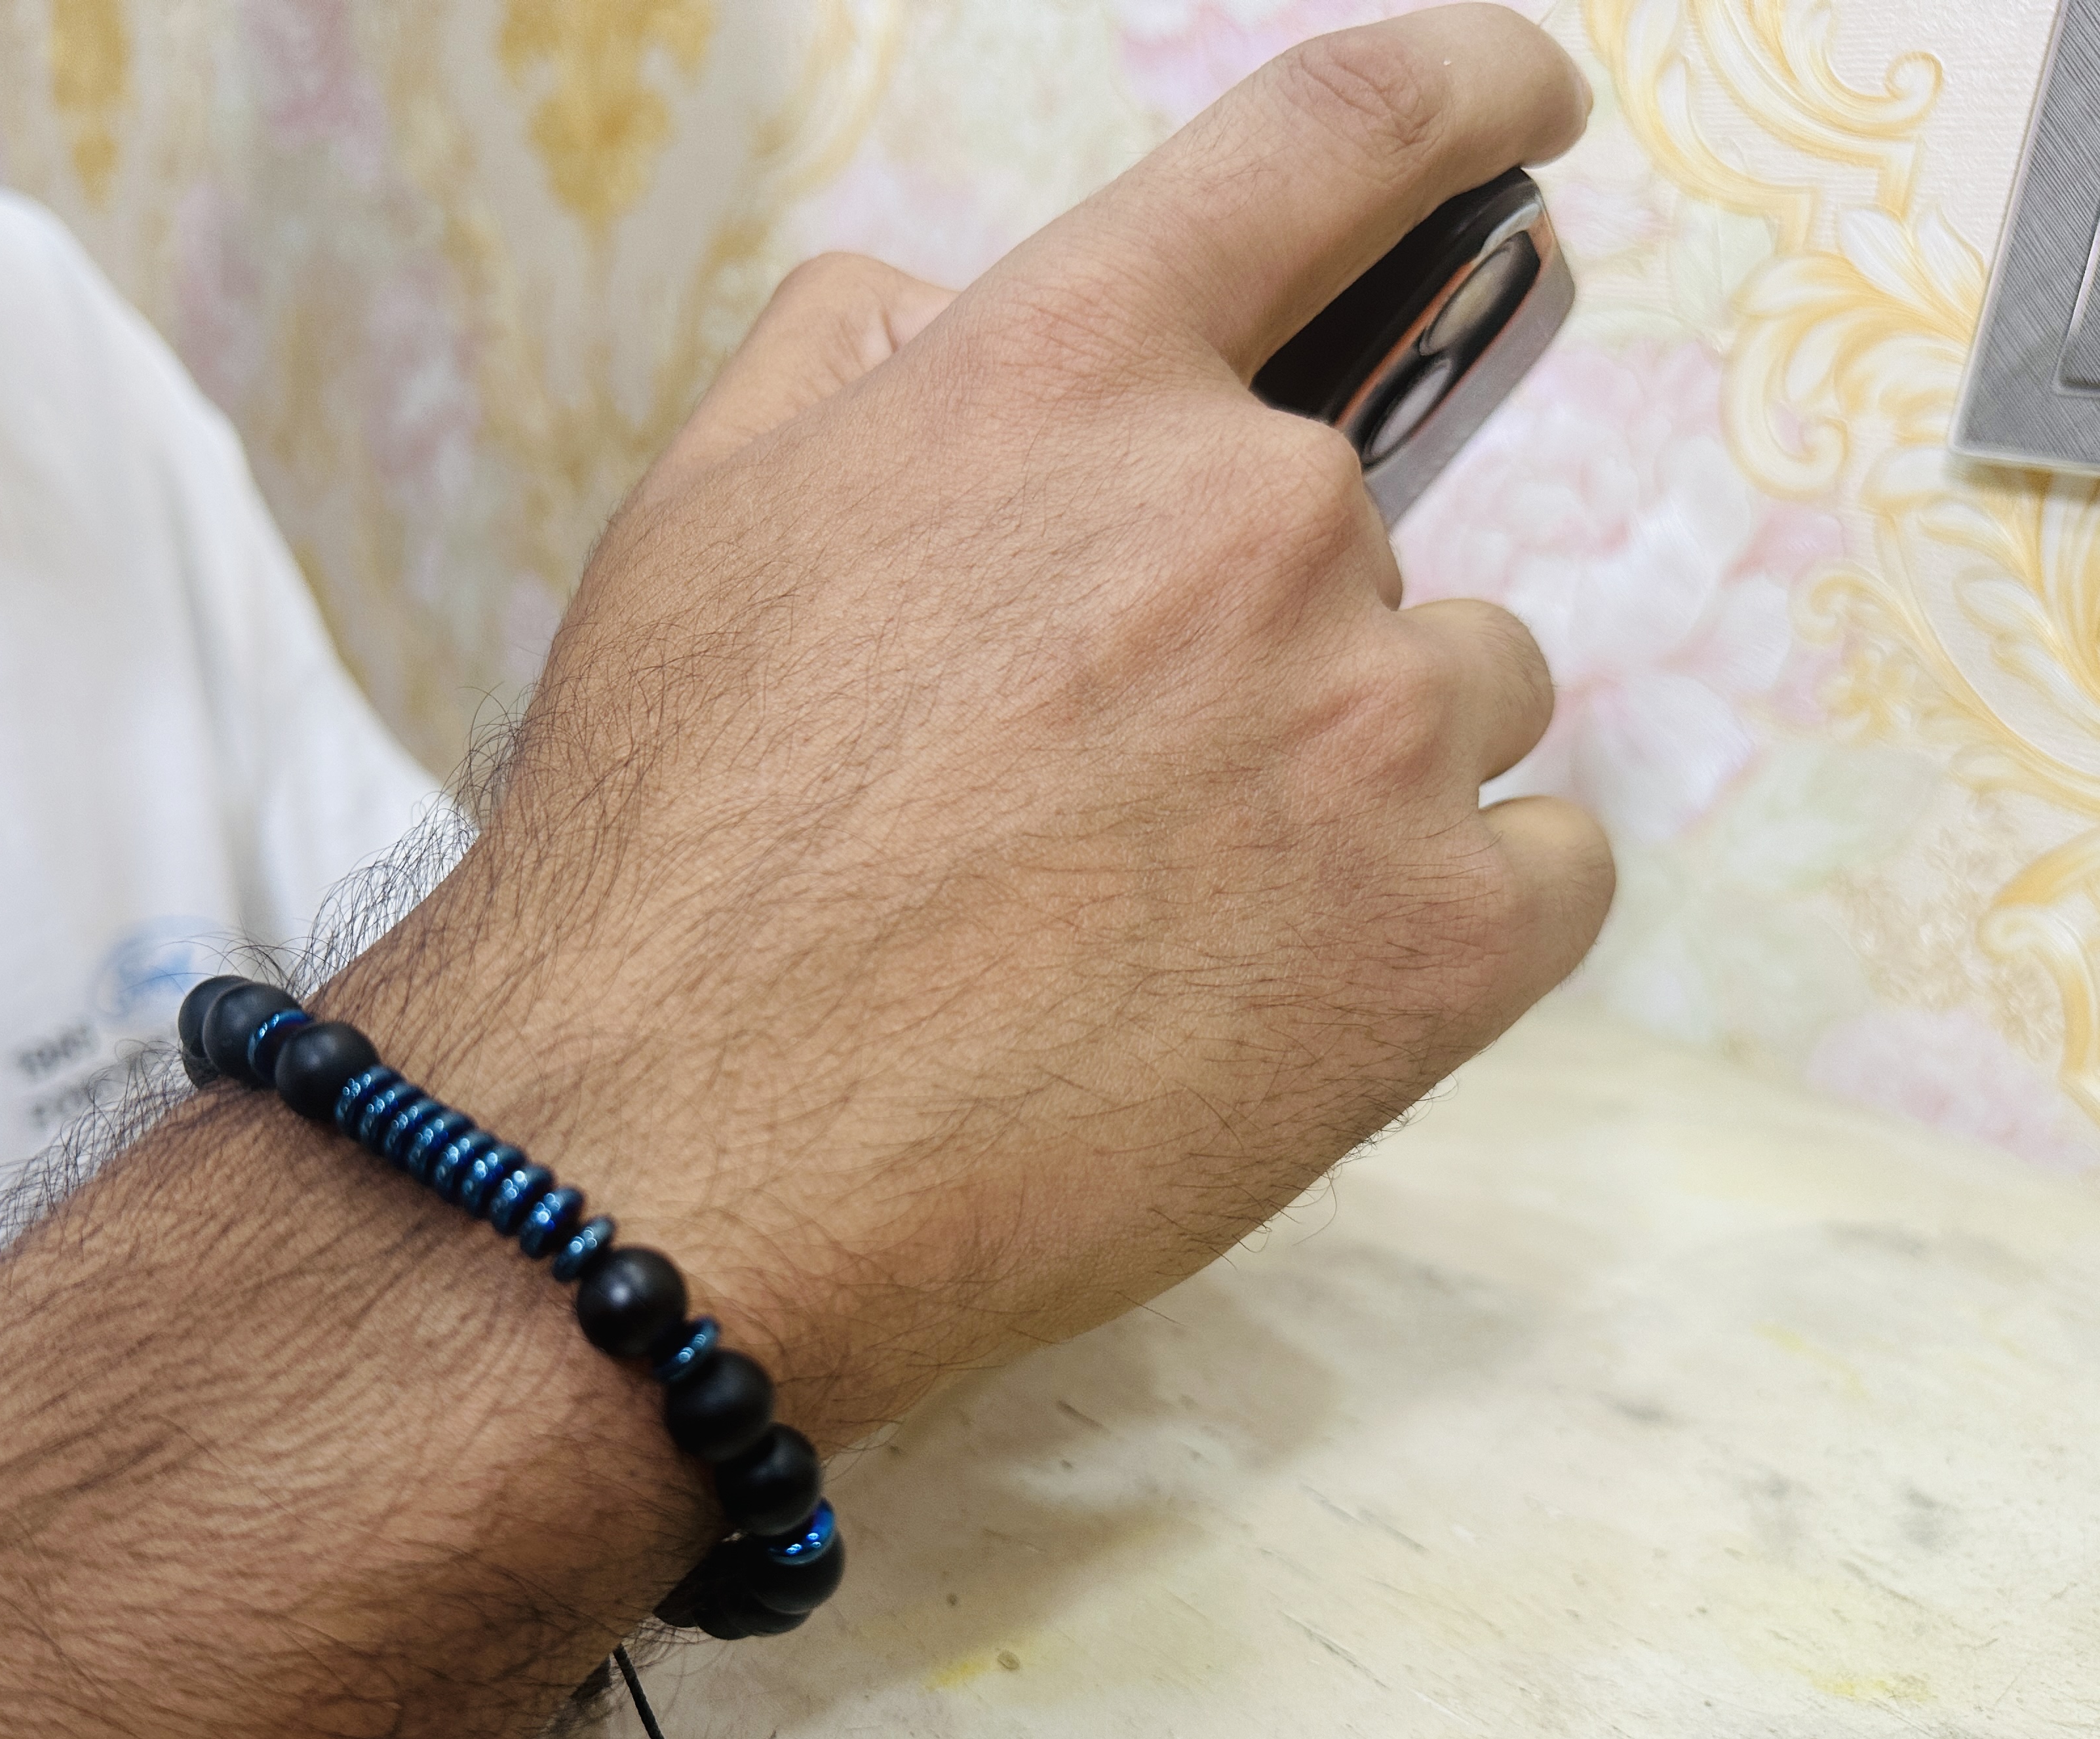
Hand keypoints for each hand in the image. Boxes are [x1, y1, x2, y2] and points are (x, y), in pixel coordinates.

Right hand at [342, 3, 1610, 1439]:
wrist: (675, 1162)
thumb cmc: (665, 858)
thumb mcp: (699, 525)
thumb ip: (858, 357)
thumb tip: (965, 313)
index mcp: (1066, 382)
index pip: (1333, 142)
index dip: (1463, 93)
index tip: (1524, 104)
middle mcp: (1249, 514)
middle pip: (1354, 514)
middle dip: (1244, 623)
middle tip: (1091, 786)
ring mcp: (1365, 729)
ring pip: (1457, 686)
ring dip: (1347, 763)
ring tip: (1165, 909)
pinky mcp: (1440, 944)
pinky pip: (1543, 866)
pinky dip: (1447, 908)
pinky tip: (1287, 986)